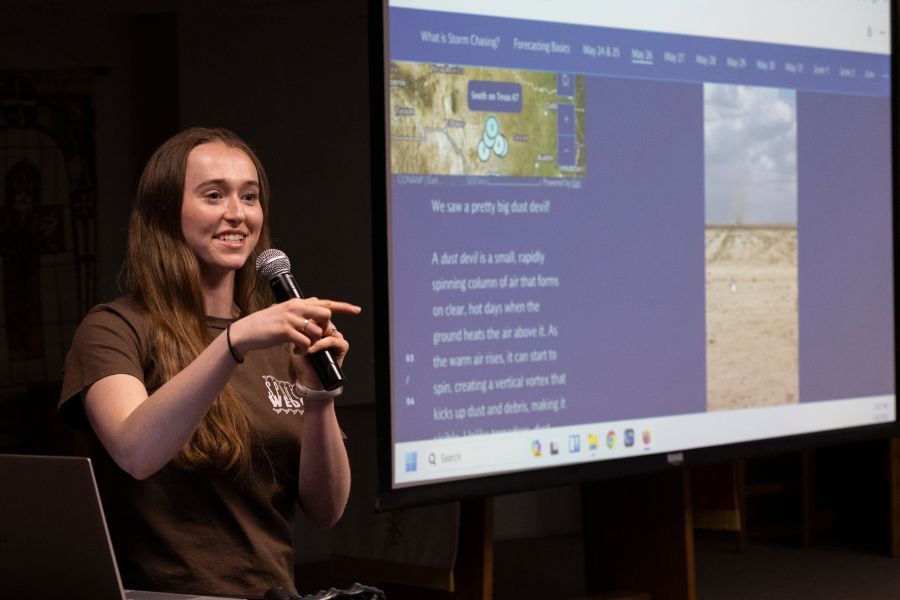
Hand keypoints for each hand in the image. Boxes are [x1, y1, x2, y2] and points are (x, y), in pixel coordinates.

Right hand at [228, 297, 359, 360]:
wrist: (245, 332)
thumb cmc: (265, 324)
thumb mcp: (284, 311)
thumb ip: (301, 308)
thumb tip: (317, 301)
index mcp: (297, 302)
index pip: (325, 302)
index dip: (343, 306)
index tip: (357, 310)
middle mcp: (296, 307)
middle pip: (325, 315)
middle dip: (325, 329)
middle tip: (316, 338)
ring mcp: (291, 318)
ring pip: (316, 331)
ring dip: (313, 343)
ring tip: (301, 347)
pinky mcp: (285, 331)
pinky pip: (306, 342)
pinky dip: (304, 350)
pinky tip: (296, 351)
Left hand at [292, 298, 353, 389]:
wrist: (306, 378)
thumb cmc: (300, 359)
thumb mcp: (293, 338)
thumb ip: (292, 323)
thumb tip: (278, 305)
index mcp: (319, 325)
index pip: (319, 310)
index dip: (315, 307)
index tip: (305, 309)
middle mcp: (329, 329)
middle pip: (324, 317)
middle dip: (312, 325)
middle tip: (300, 334)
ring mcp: (336, 337)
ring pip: (328, 328)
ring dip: (314, 336)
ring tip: (303, 347)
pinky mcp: (341, 347)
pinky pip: (334, 340)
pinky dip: (322, 344)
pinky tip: (311, 350)